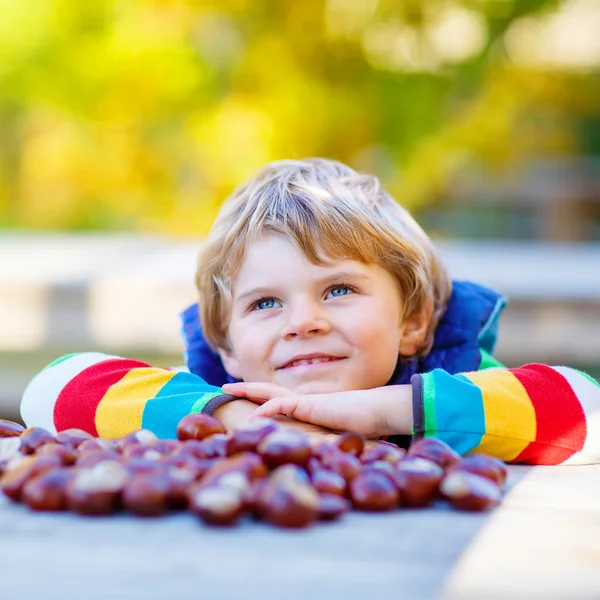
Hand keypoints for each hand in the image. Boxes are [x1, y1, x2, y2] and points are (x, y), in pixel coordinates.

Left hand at [222, 382, 413, 438]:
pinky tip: (252, 415)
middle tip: (227, 386)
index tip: (247, 402)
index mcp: (309, 408)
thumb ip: (326, 440)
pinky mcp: (311, 405)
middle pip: (270, 391)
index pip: (281, 401)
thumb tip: (319, 455)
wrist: (379, 411)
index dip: (263, 400)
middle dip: (248, 388)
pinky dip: (266, 409)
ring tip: (229, 389)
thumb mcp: (339, 435)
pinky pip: (283, 405)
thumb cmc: (365, 424)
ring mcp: (307, 401)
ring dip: (249, 391)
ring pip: (271, 393)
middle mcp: (305, 401)